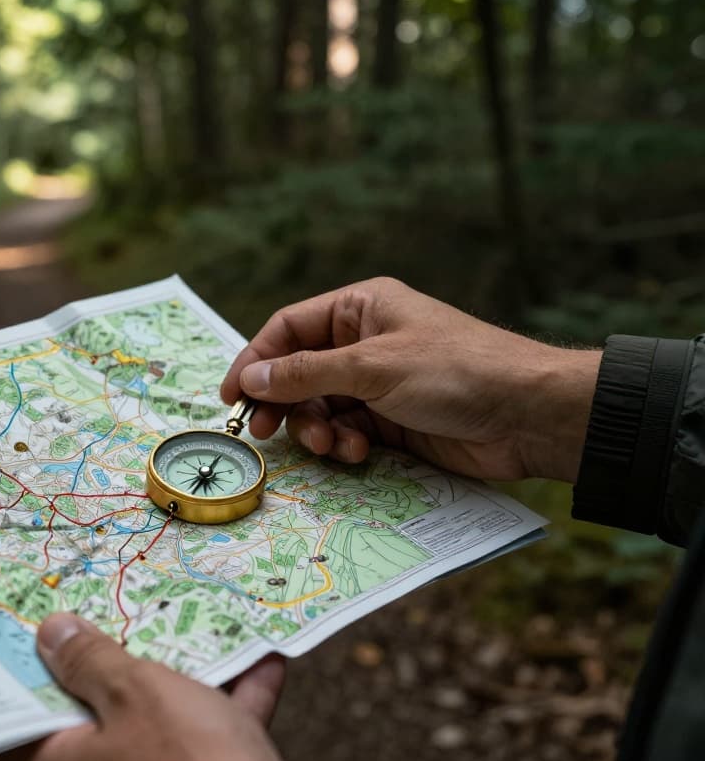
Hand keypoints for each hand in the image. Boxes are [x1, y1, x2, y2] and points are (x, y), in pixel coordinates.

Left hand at [2, 613, 285, 760]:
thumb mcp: (136, 694)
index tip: (36, 622)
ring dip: (186, 670)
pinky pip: (213, 731)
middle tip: (113, 602)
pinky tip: (262, 659)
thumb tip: (50, 633)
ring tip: (191, 615)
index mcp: (63, 760)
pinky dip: (236, 697)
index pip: (25, 711)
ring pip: (160, 715)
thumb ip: (92, 661)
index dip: (29, 665)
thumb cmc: (189, 759)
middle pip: (95, 707)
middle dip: (113, 656)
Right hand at [220, 277, 599, 481]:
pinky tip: (359, 452)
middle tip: (266, 433)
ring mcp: (379, 382)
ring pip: (320, 406)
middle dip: (284, 403)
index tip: (232, 398)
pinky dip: (344, 444)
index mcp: (360, 309)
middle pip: (298, 372)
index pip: (287, 328)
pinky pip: (347, 430)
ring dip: (317, 429)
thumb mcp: (373, 367)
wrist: (528, 416)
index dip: (255, 361)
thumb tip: (250, 378)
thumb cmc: (456, 372)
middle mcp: (365, 341)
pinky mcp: (393, 420)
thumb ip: (305, 373)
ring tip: (332, 445)